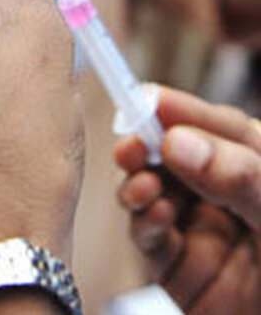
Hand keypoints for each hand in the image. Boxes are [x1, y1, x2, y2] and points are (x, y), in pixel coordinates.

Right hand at [115, 86, 260, 312]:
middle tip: (130, 145)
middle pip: (177, 158)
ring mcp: (204, 233)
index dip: (184, 111)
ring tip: (143, 188)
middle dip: (148, 148)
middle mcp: (230, 198)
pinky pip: (152, 240)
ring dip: (140, 186)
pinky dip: (147, 225)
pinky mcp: (181, 270)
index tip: (148, 99)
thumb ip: (239, 177)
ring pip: (154, 195)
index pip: (223, 129)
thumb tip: (177, 140)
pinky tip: (156, 218)